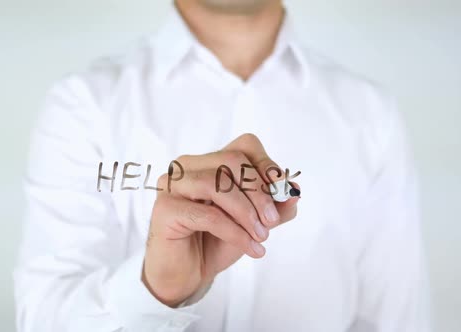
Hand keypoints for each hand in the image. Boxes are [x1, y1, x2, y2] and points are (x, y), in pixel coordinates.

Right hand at [142, 133, 299, 306]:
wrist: (187, 274)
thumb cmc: (216, 242)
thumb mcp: (254, 223)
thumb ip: (275, 207)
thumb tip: (295, 191)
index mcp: (209, 162)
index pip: (243, 146)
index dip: (266, 164)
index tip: (282, 190)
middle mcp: (187, 167)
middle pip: (232, 160)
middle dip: (258, 192)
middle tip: (271, 221)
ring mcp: (172, 185)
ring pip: (217, 183)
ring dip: (246, 212)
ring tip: (260, 236)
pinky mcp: (165, 209)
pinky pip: (208, 214)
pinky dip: (234, 231)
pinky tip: (249, 247)